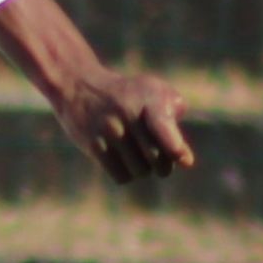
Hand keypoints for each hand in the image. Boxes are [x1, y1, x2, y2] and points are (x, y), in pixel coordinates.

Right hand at [49, 66, 193, 183]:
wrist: (78, 86)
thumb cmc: (127, 93)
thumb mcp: (153, 90)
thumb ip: (174, 113)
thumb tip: (184, 159)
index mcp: (148, 100)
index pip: (162, 127)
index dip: (175, 146)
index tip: (184, 160)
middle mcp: (127, 115)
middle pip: (157, 159)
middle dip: (163, 165)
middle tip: (158, 158)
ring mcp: (109, 131)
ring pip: (140, 171)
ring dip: (143, 169)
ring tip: (137, 156)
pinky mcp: (93, 145)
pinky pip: (121, 176)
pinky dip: (126, 174)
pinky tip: (122, 162)